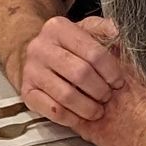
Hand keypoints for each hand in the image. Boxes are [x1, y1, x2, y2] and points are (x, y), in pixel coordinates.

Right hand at [17, 15, 126, 129]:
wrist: (40, 58)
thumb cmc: (69, 47)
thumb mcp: (86, 31)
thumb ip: (103, 29)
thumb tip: (116, 31)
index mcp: (58, 28)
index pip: (94, 53)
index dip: (112, 71)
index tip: (118, 81)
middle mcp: (40, 47)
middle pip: (80, 74)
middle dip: (100, 90)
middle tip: (108, 96)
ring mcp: (31, 70)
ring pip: (67, 95)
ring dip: (88, 107)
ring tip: (97, 110)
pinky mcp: (26, 92)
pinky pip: (53, 111)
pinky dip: (71, 118)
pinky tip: (80, 117)